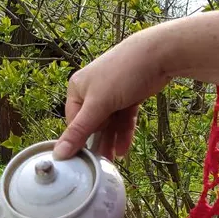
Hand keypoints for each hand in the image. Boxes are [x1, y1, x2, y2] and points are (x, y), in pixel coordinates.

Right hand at [53, 28, 171, 160]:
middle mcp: (92, 91)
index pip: (73, 122)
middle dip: (98, 143)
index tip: (85, 156)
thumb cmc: (123, 73)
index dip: (80, 139)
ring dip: (111, 142)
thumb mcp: (98, 105)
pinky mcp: (129, 96)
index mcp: (77, 89)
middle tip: (100, 164)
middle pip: (92, 124)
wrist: (159, 54)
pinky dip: (123, 133)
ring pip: (109, 124)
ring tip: (113, 162)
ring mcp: (112, 93)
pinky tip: (124, 149)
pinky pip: (123, 119)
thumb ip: (79, 131)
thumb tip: (59, 153)